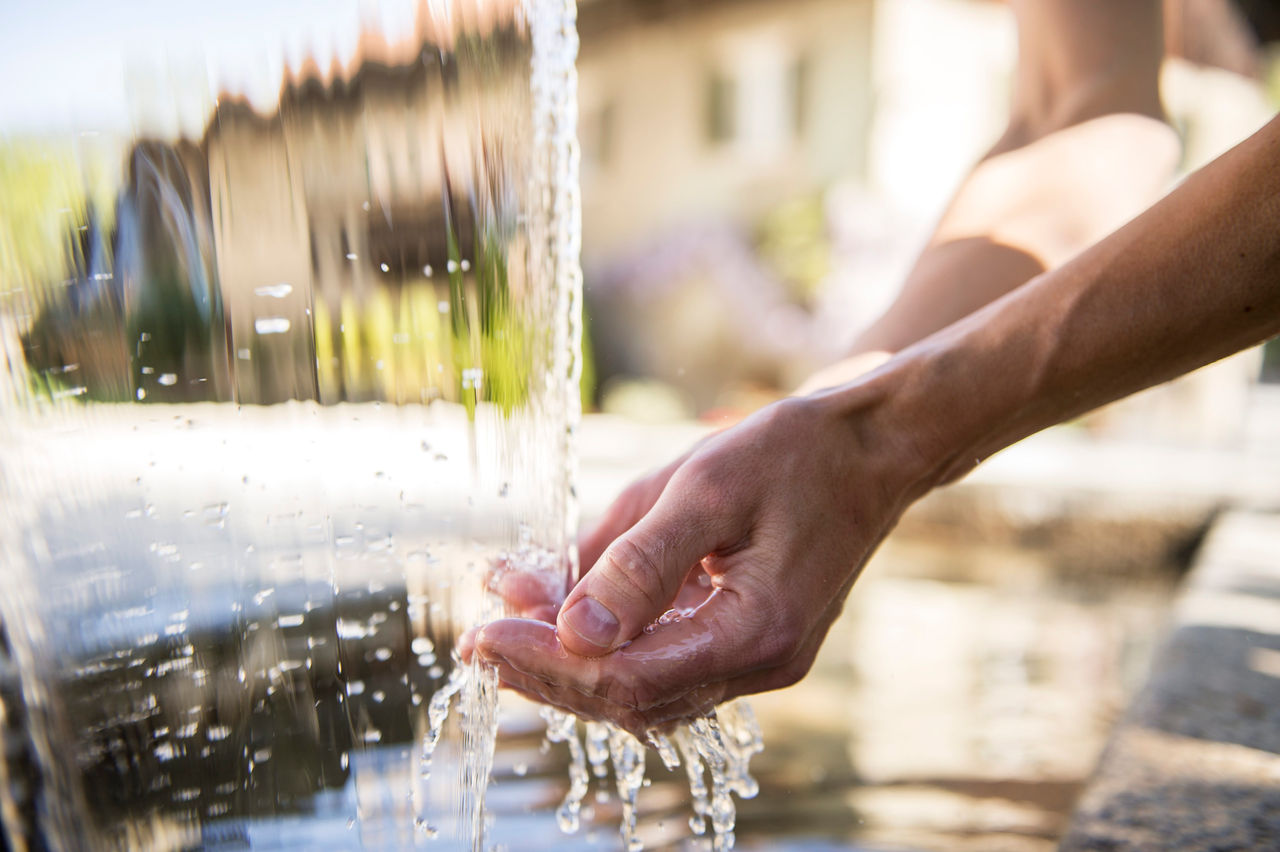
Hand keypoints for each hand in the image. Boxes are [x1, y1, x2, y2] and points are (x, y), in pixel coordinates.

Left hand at [471, 391, 920, 737]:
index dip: (547, 661)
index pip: (628, 679)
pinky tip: (561, 608)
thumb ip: (639, 562)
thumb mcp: (707, 487)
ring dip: (570, 659)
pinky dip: (608, 641)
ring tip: (503, 619)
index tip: (482, 630)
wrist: (872, 447)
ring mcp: (758, 659)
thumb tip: (572, 633)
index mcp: (756, 632)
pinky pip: (665, 660)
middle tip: (475, 638)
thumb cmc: (794, 453)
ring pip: (643, 688)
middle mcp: (760, 663)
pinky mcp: (748, 640)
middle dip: (546, 669)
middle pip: (629, 699)